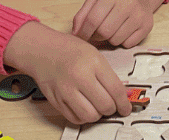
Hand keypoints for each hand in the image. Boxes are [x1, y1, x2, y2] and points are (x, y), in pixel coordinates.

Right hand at [4, 22, 131, 124]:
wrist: (42, 50)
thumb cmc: (69, 50)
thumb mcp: (94, 54)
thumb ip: (107, 75)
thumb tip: (121, 96)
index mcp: (93, 62)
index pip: (116, 90)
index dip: (124, 104)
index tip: (126, 108)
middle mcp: (79, 77)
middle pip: (105, 105)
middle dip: (112, 109)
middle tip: (112, 106)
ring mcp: (66, 90)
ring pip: (91, 116)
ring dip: (98, 114)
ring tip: (97, 106)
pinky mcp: (56, 100)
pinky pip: (75, 118)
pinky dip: (83, 117)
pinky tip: (84, 108)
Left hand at [72, 0, 165, 47]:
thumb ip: (82, 15)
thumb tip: (75, 34)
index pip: (93, 20)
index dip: (84, 32)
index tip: (82, 36)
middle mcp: (128, 3)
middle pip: (104, 32)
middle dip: (97, 36)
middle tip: (98, 33)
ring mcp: (139, 16)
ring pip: (116, 40)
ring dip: (110, 39)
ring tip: (112, 29)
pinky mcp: (147, 26)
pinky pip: (128, 44)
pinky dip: (123, 41)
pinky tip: (123, 31)